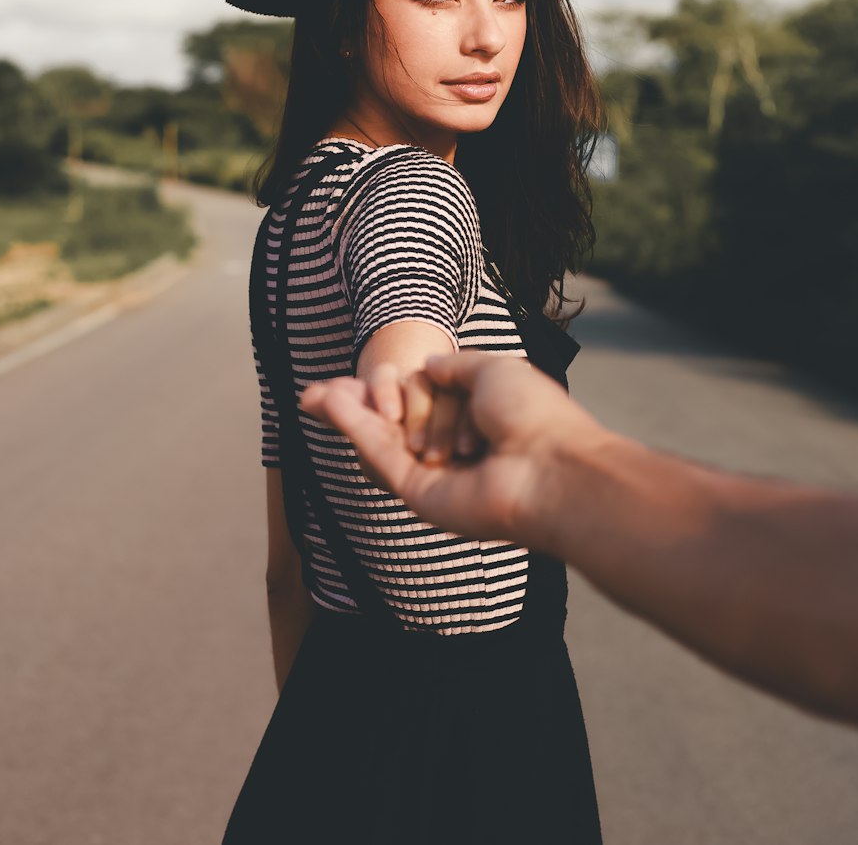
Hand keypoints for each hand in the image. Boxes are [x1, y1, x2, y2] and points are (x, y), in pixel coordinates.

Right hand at [300, 352, 606, 545]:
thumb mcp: (494, 370)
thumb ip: (454, 367)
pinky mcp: (418, 494)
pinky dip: (352, 427)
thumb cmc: (535, 416)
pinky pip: (380, 455)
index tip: (360, 375)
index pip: (425, 401)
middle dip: (356, 407)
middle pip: (395, 425)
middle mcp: (456, 452)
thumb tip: (426, 363)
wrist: (549, 467)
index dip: (393, 387)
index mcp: (480, 423)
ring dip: (345, 415)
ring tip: (308, 392)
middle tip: (317, 391)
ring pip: (381, 440)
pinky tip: (327, 402)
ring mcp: (435, 475)